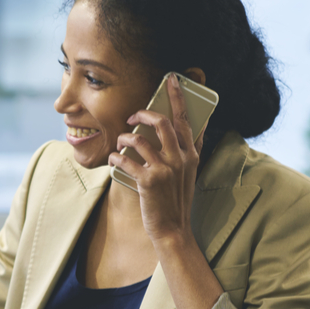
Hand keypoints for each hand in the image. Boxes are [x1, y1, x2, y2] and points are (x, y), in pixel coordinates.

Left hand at [107, 74, 201, 244]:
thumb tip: (197, 128)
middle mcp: (180, 159)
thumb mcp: (190, 172)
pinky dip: (115, 157)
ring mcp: (165, 169)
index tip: (171, 79)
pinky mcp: (148, 181)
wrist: (173, 229)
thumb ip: (191, 150)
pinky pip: (126, 160)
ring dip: (125, 138)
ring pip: (140, 140)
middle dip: (143, 114)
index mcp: (191, 154)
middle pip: (162, 122)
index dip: (177, 96)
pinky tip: (112, 160)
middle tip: (133, 117)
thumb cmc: (176, 199)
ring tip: (120, 142)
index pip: (186, 119)